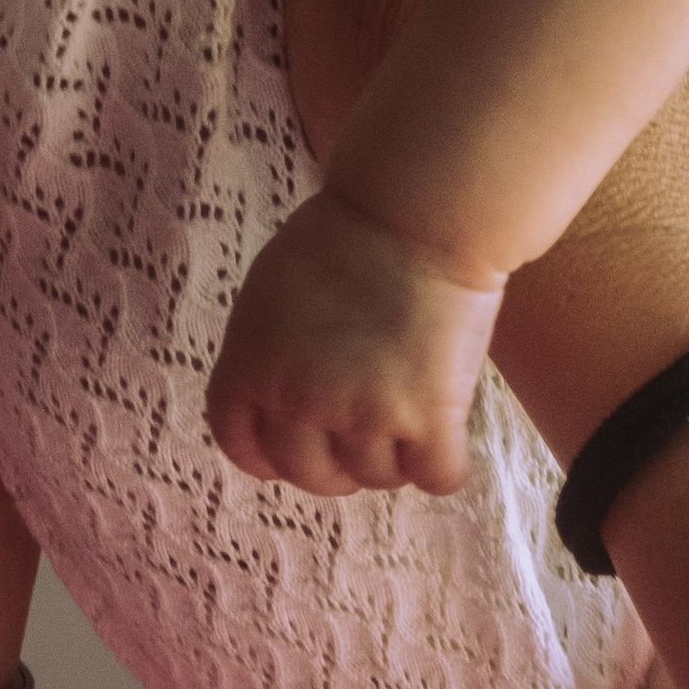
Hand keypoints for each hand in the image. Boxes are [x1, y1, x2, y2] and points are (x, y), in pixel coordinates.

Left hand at [206, 186, 505, 494]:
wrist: (417, 211)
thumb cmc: (347, 232)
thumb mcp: (270, 290)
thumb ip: (267, 347)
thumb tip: (279, 387)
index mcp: (251, 365)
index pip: (240, 443)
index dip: (266, 458)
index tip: (288, 459)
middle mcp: (298, 399)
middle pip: (310, 474)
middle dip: (335, 470)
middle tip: (360, 444)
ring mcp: (362, 412)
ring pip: (375, 477)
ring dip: (391, 462)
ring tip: (408, 427)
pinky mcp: (428, 415)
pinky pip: (436, 476)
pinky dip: (444, 469)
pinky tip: (448, 449)